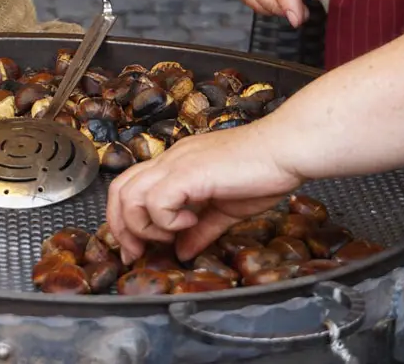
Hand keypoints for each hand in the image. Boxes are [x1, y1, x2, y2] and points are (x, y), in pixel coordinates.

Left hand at [105, 124, 303, 264]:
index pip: (128, 188)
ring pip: (127, 195)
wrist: (285, 150)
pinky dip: (166, 219)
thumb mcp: (225, 209)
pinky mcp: (188, 172)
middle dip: (121, 228)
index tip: (135, 249)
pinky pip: (156, 200)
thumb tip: (184, 252)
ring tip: (171, 234)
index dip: (124, 221)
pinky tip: (190, 220)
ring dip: (143, 225)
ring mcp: (175, 164)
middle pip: (117, 190)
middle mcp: (168, 161)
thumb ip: (200, 230)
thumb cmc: (263, 173)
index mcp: (174, 166)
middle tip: (138, 253)